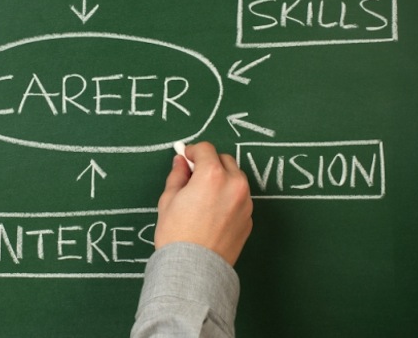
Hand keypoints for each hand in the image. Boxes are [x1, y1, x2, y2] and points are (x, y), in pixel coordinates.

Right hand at [155, 141, 252, 265]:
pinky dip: (229, 197)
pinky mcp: (248, 219)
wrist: (194, 268)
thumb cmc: (177, 234)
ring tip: (205, 195)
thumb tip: (180, 162)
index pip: (206, 149)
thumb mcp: (169, 199)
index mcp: (212, 176)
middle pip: (225, 160)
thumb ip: (177, 175)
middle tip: (194, 176)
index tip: (186, 158)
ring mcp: (245, 203)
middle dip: (209, 163)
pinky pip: (240, 199)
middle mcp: (234, 185)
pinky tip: (213, 211)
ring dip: (222, 179)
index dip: (193, 151)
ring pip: (236, 178)